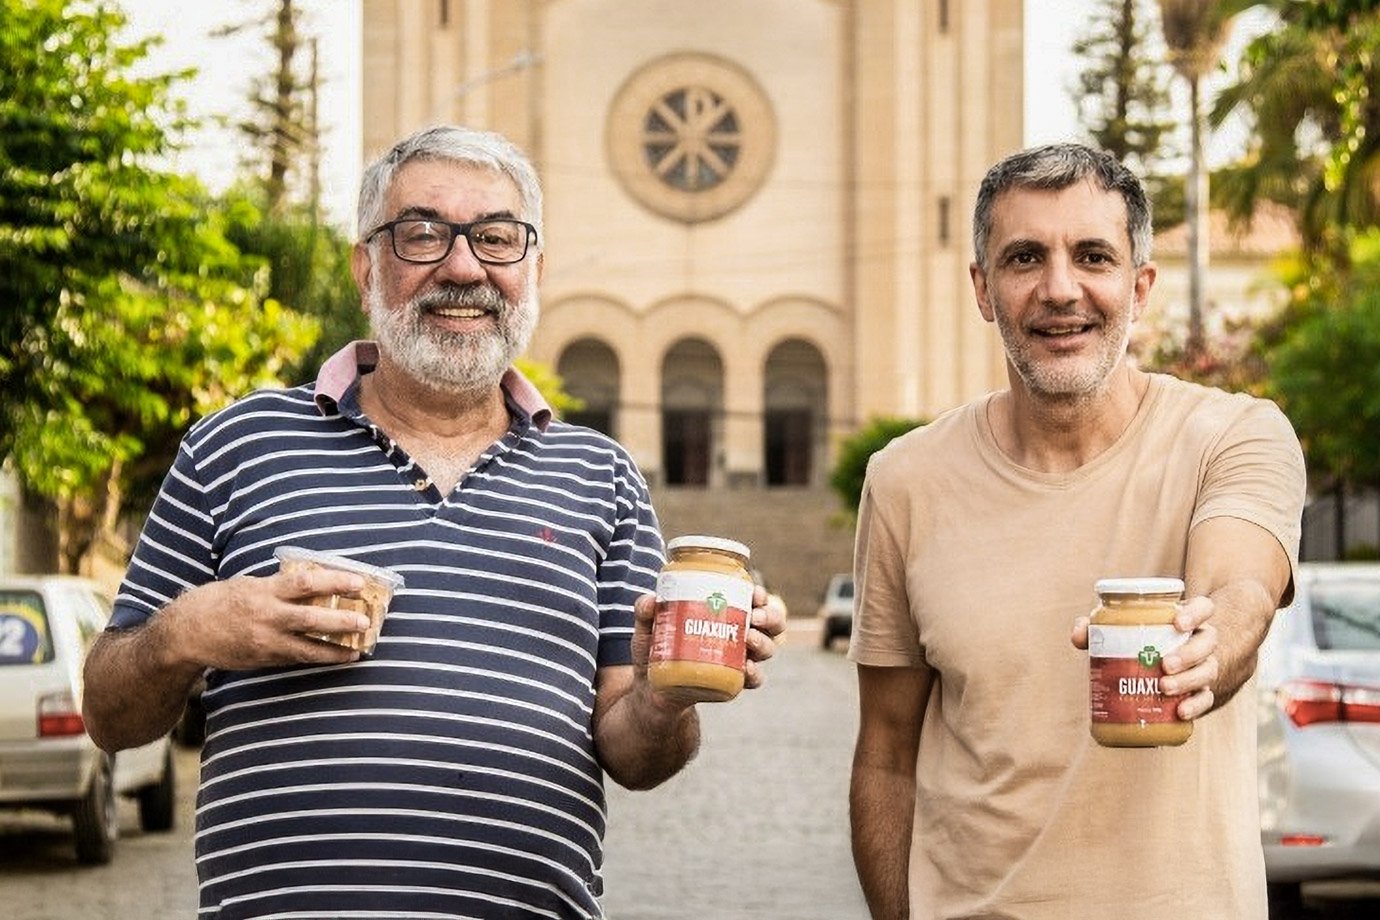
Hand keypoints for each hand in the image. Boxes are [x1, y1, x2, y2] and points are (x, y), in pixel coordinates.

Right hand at [165, 568, 374, 670]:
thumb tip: (317, 582)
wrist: (187, 632)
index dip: (334, 581)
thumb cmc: (222, 601)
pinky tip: (337, 657)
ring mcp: (265, 641)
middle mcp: (266, 616)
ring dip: (335, 650)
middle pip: (310, 618)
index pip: (305, 582)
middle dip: (341, 621)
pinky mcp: (263, 659)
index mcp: (264, 590)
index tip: (359, 581)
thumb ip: (280, 586)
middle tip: (366, 620)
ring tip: (358, 649)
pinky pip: (296, 658)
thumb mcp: (250, 584)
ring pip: (307, 648)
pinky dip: (318, 658)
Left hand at [630, 586, 784, 699]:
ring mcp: (739, 659)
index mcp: (724, 613)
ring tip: (749, 638)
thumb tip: (650, 600)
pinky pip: (754, 679)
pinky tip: (746, 667)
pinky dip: (754, 673)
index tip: (754, 593)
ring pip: (768, 648)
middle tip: (755, 616)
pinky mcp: (734, 682)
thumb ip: (645, 612)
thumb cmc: (654, 650)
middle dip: (771, 617)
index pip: (752, 599)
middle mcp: (738, 634)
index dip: (760, 595)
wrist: (650, 691)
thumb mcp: (647, 629)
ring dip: (764, 642)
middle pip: (770, 623)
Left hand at [1071, 596, 1219, 720]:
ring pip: (1208, 670)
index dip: (1195, 613)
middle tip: (1164, 664)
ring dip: (1188, 680)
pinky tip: (1181, 712)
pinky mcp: (1202, 692)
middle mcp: (1200, 641)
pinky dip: (1196, 706)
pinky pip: (1207, 699)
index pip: (1203, 608)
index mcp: (1184, 620)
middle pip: (1207, 642)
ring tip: (1164, 687)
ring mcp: (1204, 666)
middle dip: (1187, 654)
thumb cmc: (1139, 641)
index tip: (1177, 623)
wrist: (1166, 669)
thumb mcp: (1120, 630)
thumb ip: (1098, 628)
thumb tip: (1079, 634)